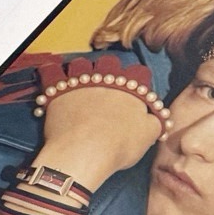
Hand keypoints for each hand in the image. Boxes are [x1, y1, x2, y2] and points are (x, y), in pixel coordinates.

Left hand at [39, 71, 165, 188]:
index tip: (139, 93)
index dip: (140, 82)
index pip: (140, 73)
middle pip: (110, 64)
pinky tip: (59, 85)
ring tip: (85, 82)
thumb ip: (156, 122)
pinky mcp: (58, 90)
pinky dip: (56, 76)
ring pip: (82, 65)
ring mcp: (80, 82)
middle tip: (112, 86)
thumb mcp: (148, 135)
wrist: (84, 150)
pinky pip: (53, 74)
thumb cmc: (120, 144)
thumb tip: (160, 118)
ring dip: (84, 70)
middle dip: (112, 71)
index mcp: (130, 88)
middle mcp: (105, 79)